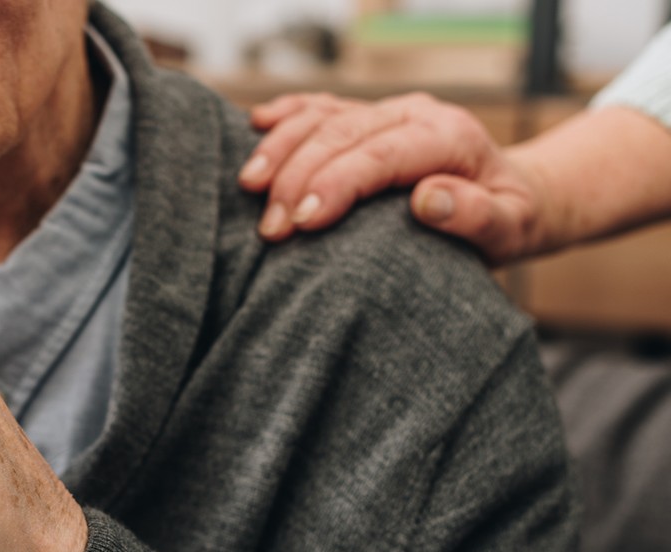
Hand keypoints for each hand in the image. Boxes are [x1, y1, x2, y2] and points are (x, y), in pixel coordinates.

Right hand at [240, 92, 547, 264]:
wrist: (517, 193)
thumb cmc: (510, 219)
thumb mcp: (511, 229)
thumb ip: (475, 216)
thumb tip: (427, 200)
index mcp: (450, 136)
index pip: (382, 153)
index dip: (337, 183)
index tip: (304, 221)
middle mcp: (415, 113)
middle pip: (341, 134)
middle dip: (297, 178)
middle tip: (271, 228)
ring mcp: (388, 112)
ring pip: (322, 116)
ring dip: (281, 149)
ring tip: (249, 188)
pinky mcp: (368, 118)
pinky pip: (320, 107)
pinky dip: (286, 114)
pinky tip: (255, 124)